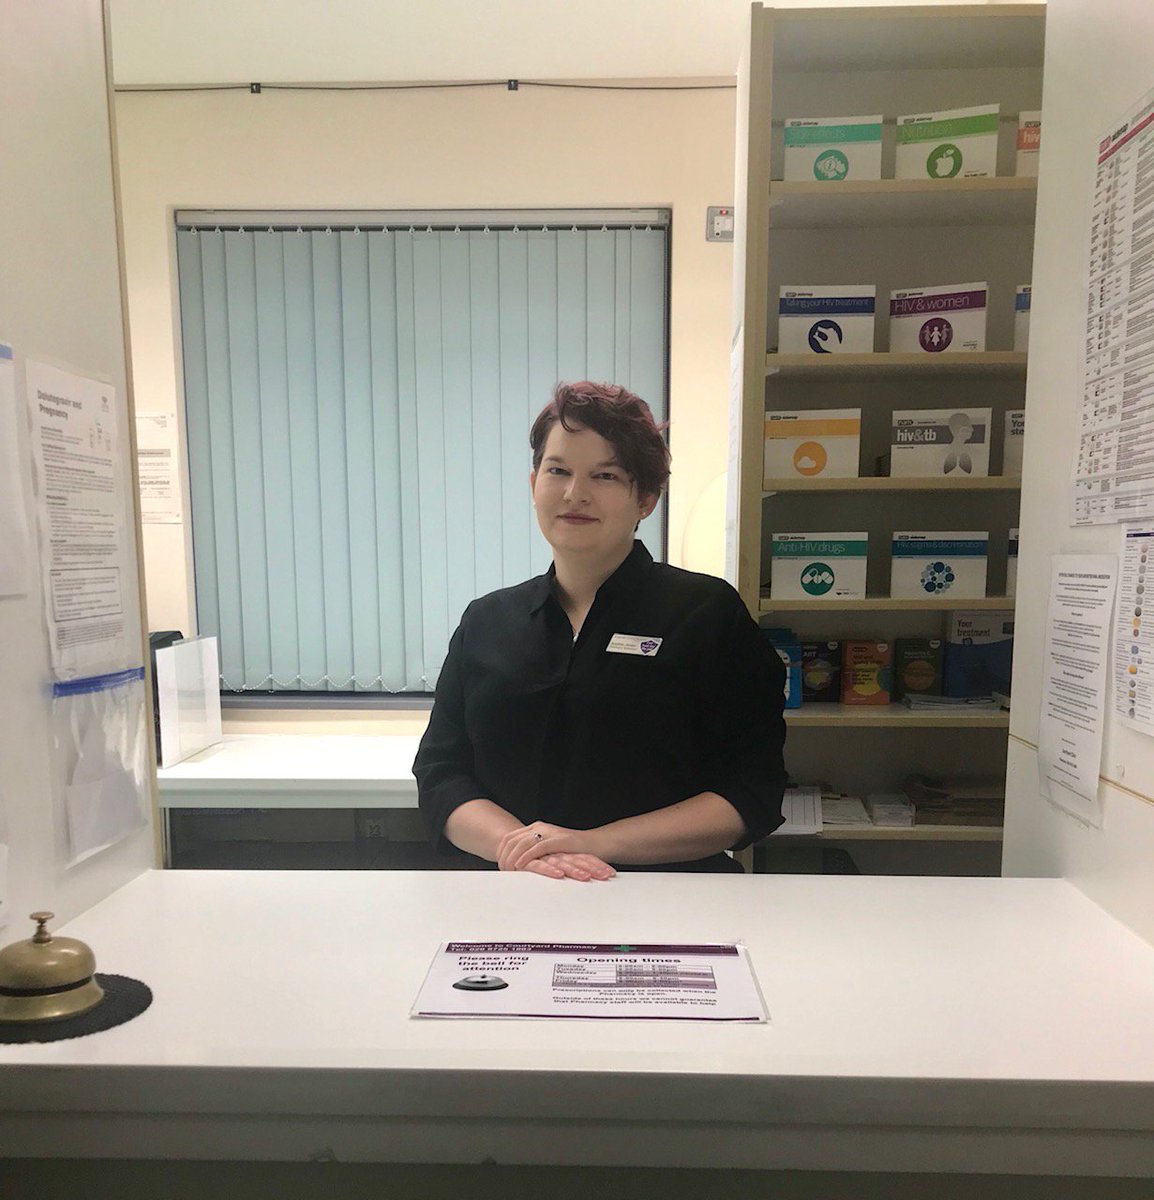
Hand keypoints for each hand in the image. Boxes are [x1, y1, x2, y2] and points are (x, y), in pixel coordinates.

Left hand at [497, 822, 614, 879]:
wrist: (596, 845)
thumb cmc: (573, 851)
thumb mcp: (548, 851)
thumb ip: (534, 853)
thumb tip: (516, 865)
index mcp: (535, 828)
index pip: (509, 838)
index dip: (501, 853)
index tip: (499, 867)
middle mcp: (540, 827)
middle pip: (512, 840)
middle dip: (503, 857)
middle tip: (501, 871)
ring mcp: (549, 832)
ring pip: (522, 843)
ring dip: (512, 858)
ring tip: (508, 870)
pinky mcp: (558, 840)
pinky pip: (537, 848)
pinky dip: (527, 856)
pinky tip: (520, 865)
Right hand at [523, 852, 616, 881]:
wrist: (507, 844)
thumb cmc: (530, 856)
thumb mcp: (552, 861)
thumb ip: (566, 867)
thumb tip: (586, 877)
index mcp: (561, 850)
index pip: (582, 856)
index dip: (596, 864)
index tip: (610, 873)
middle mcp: (553, 850)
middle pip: (576, 858)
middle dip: (592, 867)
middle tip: (606, 875)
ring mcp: (541, 854)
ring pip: (561, 861)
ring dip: (574, 869)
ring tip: (587, 877)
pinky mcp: (525, 860)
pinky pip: (539, 864)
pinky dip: (549, 869)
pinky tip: (559, 874)